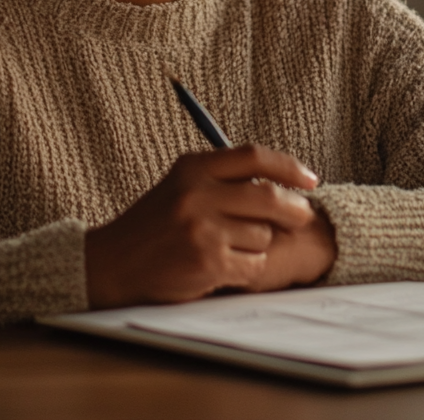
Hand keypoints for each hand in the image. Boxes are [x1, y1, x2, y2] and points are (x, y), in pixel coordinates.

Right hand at [84, 144, 330, 308]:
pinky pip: (253, 263)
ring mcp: (202, 229)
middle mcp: (197, 193)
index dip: (288, 167)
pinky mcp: (207, 261)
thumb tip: (282, 182)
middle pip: (268, 195)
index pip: (253, 156)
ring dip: (259, 243)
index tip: (310, 179)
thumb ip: (222, 178)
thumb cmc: (154, 223)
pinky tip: (228, 265)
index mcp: (193, 167)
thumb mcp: (181, 185)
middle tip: (303, 216)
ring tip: (233, 246)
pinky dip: (249, 267)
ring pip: (263, 233)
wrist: (113, 261)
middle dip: (294, 209)